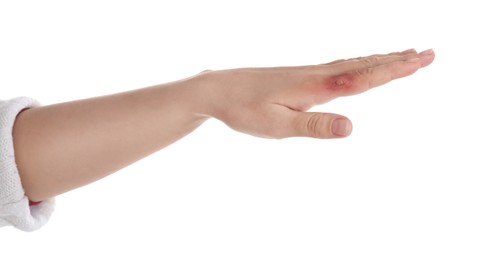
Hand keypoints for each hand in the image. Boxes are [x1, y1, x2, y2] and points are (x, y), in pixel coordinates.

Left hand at [197, 49, 434, 138]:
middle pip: (364, 66)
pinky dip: (360, 63)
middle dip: (397, 61)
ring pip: (353, 64)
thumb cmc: (245, 110)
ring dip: (382, 59)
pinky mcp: (302, 76)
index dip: (393, 71)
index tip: (420, 61)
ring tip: (405, 55)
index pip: (362, 78)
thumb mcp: (277, 126)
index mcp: (315, 87)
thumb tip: (351, 127)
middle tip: (427, 54)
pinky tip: (361, 66)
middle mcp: (316, 75)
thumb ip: (314, 126)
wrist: (219, 89)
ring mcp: (309, 73)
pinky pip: (340, 66)